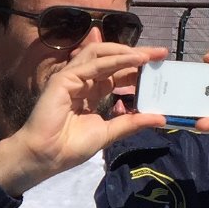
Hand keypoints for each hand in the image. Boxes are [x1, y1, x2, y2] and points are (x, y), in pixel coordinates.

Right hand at [0, 44, 163, 196]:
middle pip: (111, 59)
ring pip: (100, 54)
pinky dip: (116, 60)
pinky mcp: (64, 78)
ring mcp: (72, 77)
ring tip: (148, 55)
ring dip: (125, 52)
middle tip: (161, 54)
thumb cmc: (71, 146)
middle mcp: (83, 80)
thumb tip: (161, 119)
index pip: (117, 73)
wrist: (47, 156)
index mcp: (91, 92)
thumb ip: (132, 122)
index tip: (159, 68)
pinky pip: (93, 65)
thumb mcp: (109, 133)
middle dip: (136, 55)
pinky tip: (135, 60)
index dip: (137, 69)